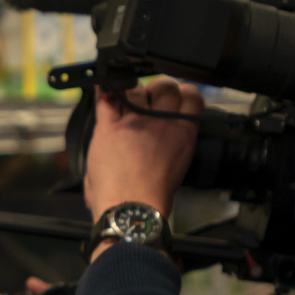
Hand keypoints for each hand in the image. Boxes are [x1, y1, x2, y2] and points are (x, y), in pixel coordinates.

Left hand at [84, 79, 202, 221]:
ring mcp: (134, 122)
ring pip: (137, 88)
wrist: (132, 208)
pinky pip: (104, 97)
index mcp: (183, 132)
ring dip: (133, 92)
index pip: (191, 95)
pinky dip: (102, 90)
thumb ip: (173, 143)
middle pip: (164, 86)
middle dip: (158, 90)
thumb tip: (164, 140)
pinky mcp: (108, 127)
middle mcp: (161, 122)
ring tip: (128, 103)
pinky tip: (102, 86)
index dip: (182, 93)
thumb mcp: (179, 165)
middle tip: (150, 102)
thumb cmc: (154, 196)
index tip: (176, 98)